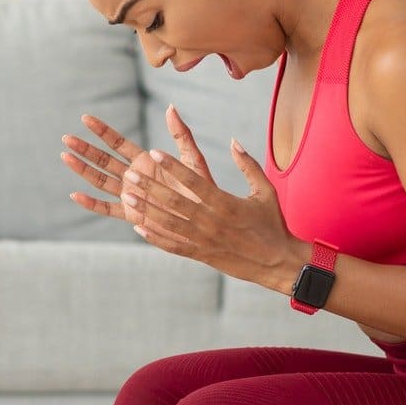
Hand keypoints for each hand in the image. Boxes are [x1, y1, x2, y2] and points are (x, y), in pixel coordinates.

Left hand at [62, 104, 307, 292]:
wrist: (278, 264)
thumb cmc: (272, 224)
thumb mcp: (265, 191)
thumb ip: (248, 165)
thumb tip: (234, 141)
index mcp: (226, 203)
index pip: (193, 181)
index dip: (172, 166)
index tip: (154, 152)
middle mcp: (211, 222)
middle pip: (174, 201)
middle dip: (150, 186)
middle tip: (130, 173)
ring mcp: (204, 240)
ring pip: (168, 223)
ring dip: (146, 209)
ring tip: (126, 196)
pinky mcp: (201, 255)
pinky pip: (173, 246)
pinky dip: (154, 237)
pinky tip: (138, 227)